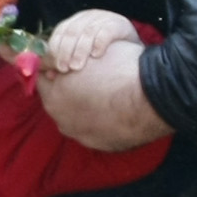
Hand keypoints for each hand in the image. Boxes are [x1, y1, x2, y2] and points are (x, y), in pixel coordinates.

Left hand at [36, 39, 170, 151]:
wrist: (154, 97)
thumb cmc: (120, 68)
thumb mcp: (85, 50)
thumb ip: (60, 58)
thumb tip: (49, 62)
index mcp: (53, 98)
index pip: (42, 80)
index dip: (55, 68)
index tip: (68, 63)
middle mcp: (63, 121)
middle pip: (59, 101)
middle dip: (69, 89)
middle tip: (91, 77)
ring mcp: (84, 137)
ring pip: (77, 117)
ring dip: (86, 106)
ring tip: (107, 93)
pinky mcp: (104, 145)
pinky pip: (97, 129)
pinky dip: (103, 120)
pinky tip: (118, 109)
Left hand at [43, 8, 138, 76]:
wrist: (134, 57)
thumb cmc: (103, 59)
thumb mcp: (82, 57)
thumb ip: (65, 62)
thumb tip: (47, 74)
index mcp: (75, 22)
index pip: (59, 33)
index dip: (54, 50)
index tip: (54, 67)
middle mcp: (87, 17)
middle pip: (71, 32)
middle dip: (65, 52)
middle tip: (64, 70)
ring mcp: (104, 18)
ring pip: (86, 32)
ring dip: (80, 51)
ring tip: (77, 68)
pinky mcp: (119, 23)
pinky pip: (106, 31)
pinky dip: (99, 43)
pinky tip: (96, 56)